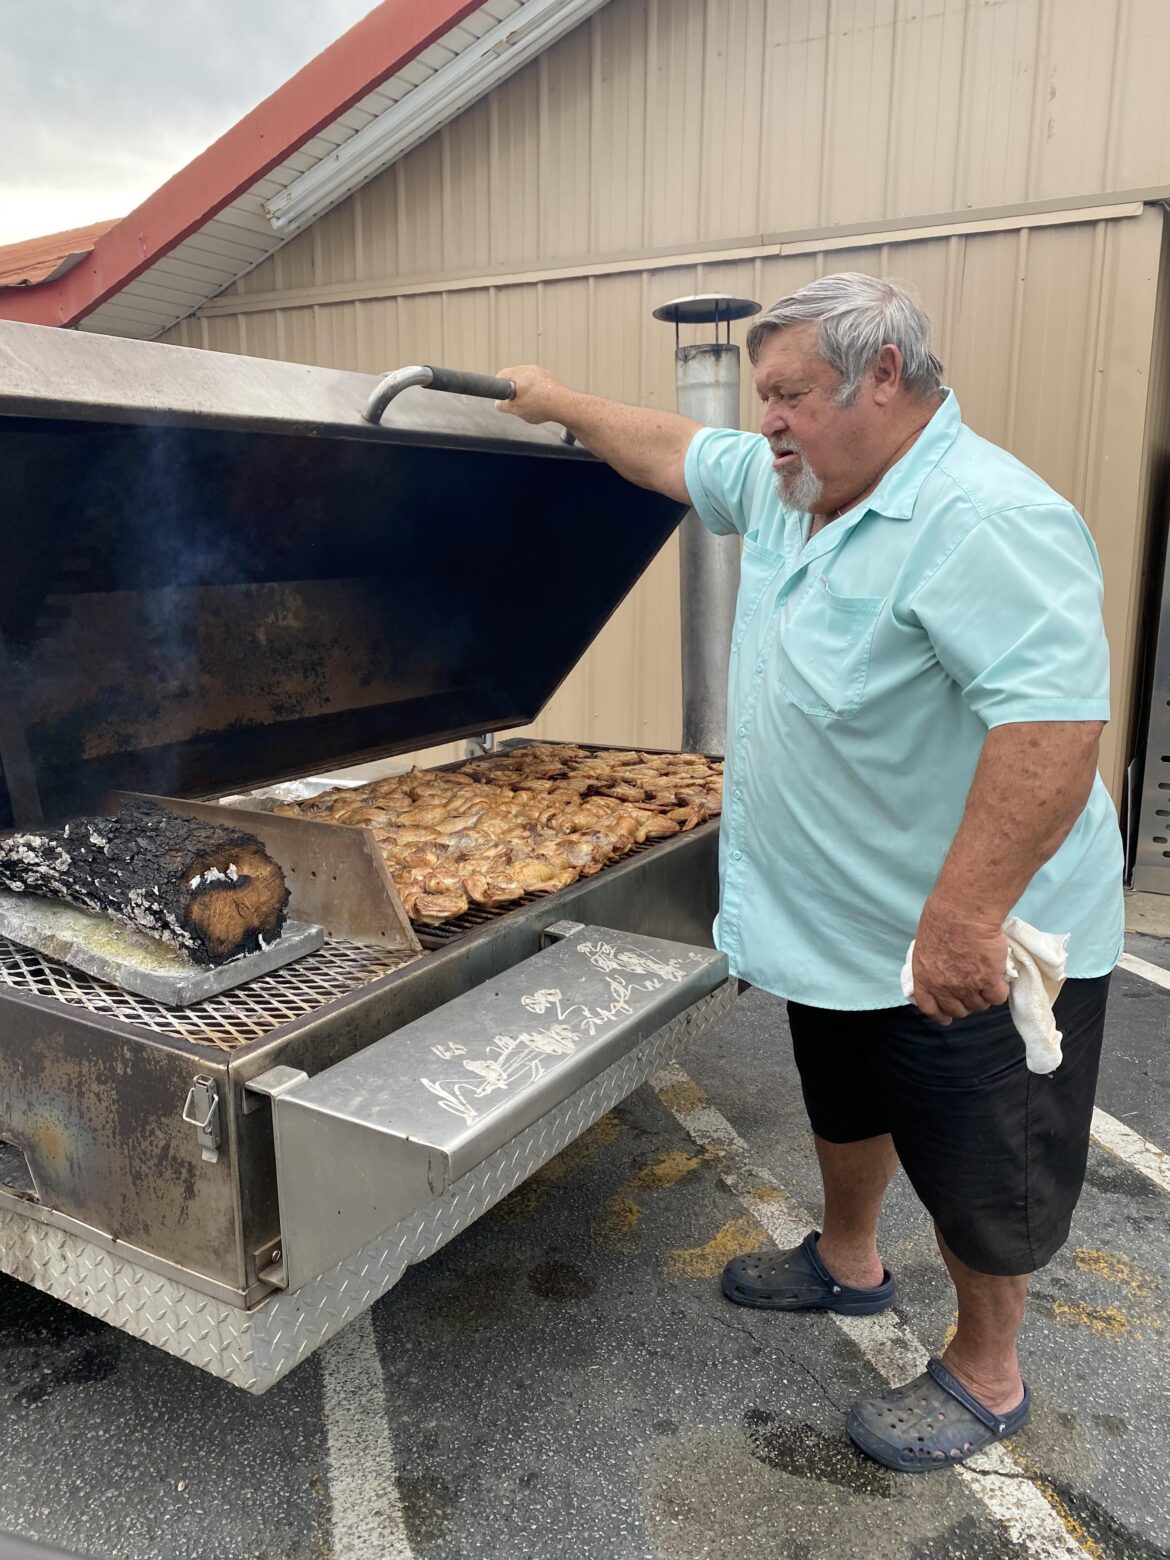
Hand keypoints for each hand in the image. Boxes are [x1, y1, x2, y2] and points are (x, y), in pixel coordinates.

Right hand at [494, 364, 566, 424]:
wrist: (563, 405)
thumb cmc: (539, 405)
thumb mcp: (514, 409)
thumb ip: (503, 406)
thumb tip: (499, 404)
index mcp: (519, 372)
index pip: (502, 375)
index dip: (498, 387)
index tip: (502, 397)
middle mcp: (530, 368)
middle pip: (516, 378)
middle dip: (515, 391)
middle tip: (517, 404)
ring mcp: (542, 372)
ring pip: (528, 381)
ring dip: (527, 392)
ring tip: (531, 406)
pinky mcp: (552, 379)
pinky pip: (540, 385)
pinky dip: (538, 393)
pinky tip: (541, 404)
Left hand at [911, 895, 1009, 1024]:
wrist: (963, 912)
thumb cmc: (942, 920)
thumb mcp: (926, 945)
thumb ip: (933, 965)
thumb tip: (941, 971)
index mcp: (924, 977)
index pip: (930, 1007)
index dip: (940, 1014)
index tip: (947, 1017)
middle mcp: (944, 987)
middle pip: (958, 1010)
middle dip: (966, 1005)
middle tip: (973, 992)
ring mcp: (966, 986)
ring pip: (980, 1005)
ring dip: (984, 997)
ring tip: (987, 981)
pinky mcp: (988, 980)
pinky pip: (997, 997)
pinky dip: (1000, 991)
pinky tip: (999, 979)